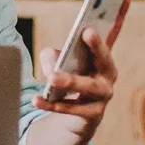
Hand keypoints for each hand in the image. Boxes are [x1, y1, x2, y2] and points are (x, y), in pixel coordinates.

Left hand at [31, 28, 116, 143]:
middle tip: (81, 38)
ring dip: (70, 81)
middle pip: (102, 64)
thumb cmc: (69, 78)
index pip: (103, 47)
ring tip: (51, 77)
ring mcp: (102, 98)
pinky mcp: (92, 115)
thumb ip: (52, 57)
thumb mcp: (58, 63)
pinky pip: (72, 109)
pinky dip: (52, 104)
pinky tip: (37, 100)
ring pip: (89, 88)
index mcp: (103, 62)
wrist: (76, 114)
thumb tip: (51, 64)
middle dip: (93, 49)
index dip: (98, 40)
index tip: (87, 29)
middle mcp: (107, 79)